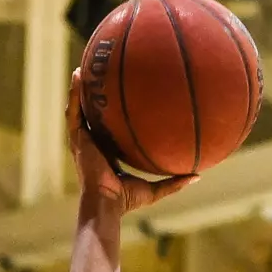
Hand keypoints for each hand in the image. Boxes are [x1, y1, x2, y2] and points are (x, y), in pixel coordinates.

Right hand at [68, 70, 196, 217]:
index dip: (114, 114)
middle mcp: (93, 143)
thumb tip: (198, 176)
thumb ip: (174, 182)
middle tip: (102, 75)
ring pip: (79, 109)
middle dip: (95, 95)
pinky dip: (75, 94)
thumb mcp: (155, 189)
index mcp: (107, 152)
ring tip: (84, 67)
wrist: (106, 204)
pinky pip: (74, 112)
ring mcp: (83, 140)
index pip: (110, 128)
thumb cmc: (126, 201)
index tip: (122, 97)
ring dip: (80, 89)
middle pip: (93, 114)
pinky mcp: (77, 139)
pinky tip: (79, 75)